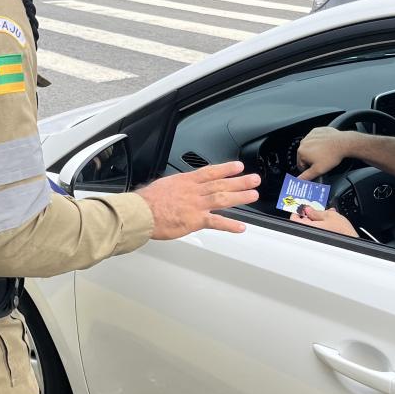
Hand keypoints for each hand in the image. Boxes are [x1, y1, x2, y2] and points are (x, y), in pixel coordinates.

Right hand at [138, 161, 259, 238]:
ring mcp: (196, 205)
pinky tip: (241, 227)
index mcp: (185, 181)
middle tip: (254, 179)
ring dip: (240, 197)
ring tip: (253, 195)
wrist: (140, 212)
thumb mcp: (163, 186)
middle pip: (221, 183)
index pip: (210, 172)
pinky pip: (216, 222)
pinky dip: (230, 225)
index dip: (226, 168)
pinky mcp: (195, 220)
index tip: (237, 166)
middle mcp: (194, 191)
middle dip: (239, 181)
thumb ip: (175, 187)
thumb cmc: (147, 201)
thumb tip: (178, 189)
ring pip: (222, 198)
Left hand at [290, 206, 356, 236]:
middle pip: (302, 223)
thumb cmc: (342, 232)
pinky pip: (316, 232)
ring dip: (315, 221)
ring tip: (325, 215)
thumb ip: (316, 212)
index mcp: (307, 227)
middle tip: (314, 210)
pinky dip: (320, 226)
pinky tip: (329, 222)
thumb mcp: (329, 215)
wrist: (352, 242)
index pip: (294, 219)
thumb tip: (308, 209)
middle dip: (308, 215)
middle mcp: (308, 235)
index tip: (302, 208)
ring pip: (310, 228)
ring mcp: (314, 240)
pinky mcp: (321, 243)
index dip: (297, 211)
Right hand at [296, 127, 352, 180]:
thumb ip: (306, 176)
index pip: (301, 164)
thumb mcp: (318, 170)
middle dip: (312, 158)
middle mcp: (303, 142)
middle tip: (322, 160)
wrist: (343, 143)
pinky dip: (318, 142)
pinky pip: (314, 139)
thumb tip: (298, 181)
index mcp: (301, 152)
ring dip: (315, 150)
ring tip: (325, 152)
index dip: (309, 168)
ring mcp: (310, 135)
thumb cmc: (332, 155)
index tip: (317, 166)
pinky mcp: (316, 131)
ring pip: (309, 147)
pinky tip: (325, 145)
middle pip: (304, 155)